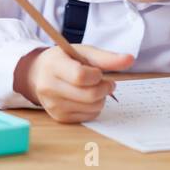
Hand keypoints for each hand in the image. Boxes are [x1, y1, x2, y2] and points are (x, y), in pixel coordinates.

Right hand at [16, 44, 133, 122]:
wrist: (39, 73)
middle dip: (105, 88)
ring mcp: (53, 105)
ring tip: (95, 88)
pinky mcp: (59, 117)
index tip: (99, 72)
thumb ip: (106, 58)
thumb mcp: (82, 52)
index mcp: (53, 65)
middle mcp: (49, 87)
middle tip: (107, 82)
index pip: (80, 76)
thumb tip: (130, 59)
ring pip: (92, 108)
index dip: (97, 76)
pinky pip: (88, 116)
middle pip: (89, 95)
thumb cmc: (65, 60)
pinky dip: (94, 107)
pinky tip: (87, 98)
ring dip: (101, 98)